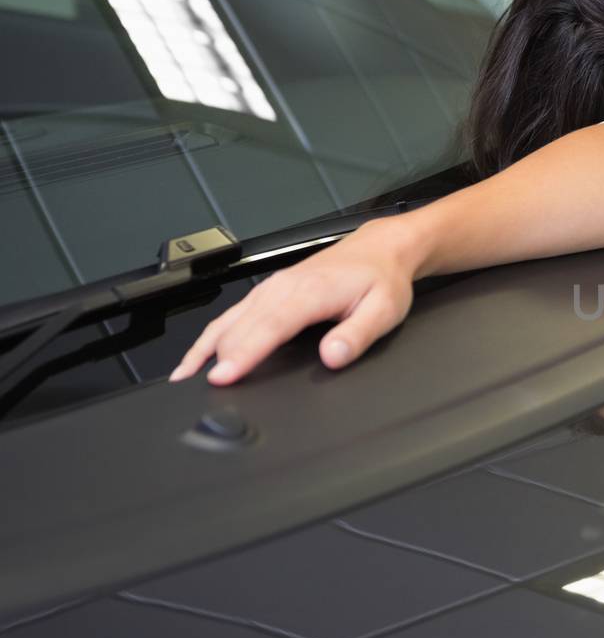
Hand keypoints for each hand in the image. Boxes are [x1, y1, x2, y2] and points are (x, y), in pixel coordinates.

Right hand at [169, 218, 420, 384]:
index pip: (270, 328)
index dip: (244, 354)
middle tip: (198, 388)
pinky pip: (232, 314)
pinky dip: (211, 335)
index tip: (223, 376)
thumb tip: (333, 356)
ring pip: (230, 319)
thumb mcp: (384, 310)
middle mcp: (284, 287)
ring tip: (184, 376)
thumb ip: (358, 335)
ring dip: (204, 346)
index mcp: (310, 292)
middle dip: (217, 357)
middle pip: (242, 326)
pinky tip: (199, 353)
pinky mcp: (269, 290)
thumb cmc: (382, 279)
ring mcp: (273, 287)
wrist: (381, 249)